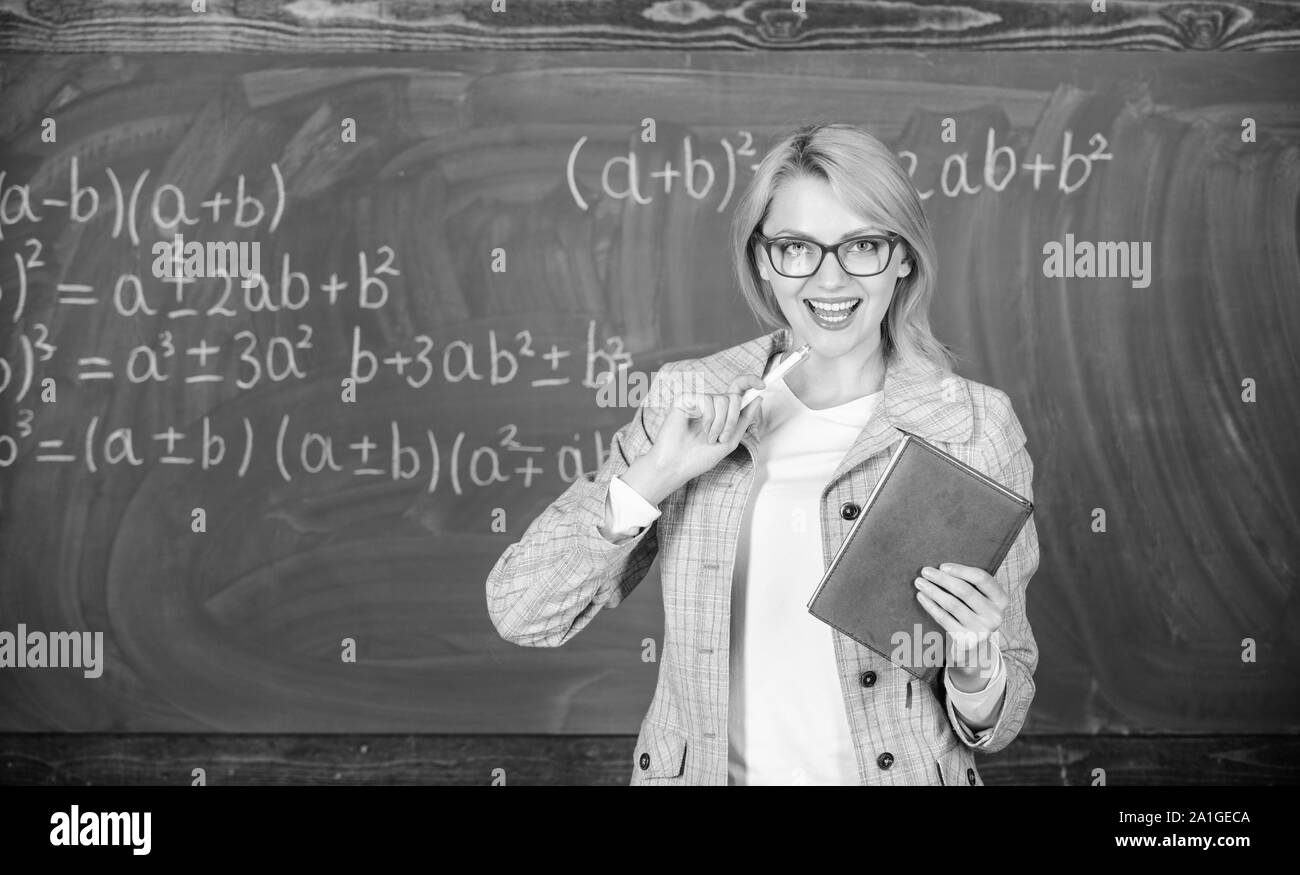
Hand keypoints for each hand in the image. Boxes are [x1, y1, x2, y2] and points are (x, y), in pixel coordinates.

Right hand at [642, 373, 765, 490]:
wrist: (676, 466)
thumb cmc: (699, 457)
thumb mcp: (729, 441)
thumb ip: (744, 420)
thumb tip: (759, 398)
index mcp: (720, 412)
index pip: (736, 390)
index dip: (750, 381)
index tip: (762, 384)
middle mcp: (709, 403)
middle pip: (733, 396)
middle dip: (733, 419)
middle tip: (723, 437)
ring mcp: (697, 400)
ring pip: (722, 399)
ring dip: (721, 424)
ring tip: (709, 438)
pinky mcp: (685, 398)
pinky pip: (707, 399)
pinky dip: (709, 419)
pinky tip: (701, 430)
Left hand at [913, 562, 1006, 688]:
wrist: (974, 645)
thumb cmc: (974, 612)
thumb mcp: (981, 598)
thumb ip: (971, 583)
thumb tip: (941, 568)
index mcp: (1001, 600)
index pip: (982, 578)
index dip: (961, 570)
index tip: (942, 566)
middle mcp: (995, 615)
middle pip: (965, 591)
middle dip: (942, 579)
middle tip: (925, 571)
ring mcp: (981, 630)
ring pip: (952, 605)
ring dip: (933, 591)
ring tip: (919, 582)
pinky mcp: (966, 640)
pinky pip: (944, 619)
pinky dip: (930, 606)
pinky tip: (921, 596)